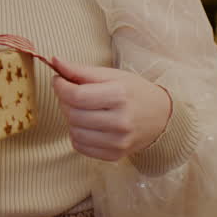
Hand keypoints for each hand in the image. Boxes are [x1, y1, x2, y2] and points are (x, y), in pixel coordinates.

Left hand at [50, 56, 172, 162]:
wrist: (161, 116)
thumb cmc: (133, 92)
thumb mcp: (111, 75)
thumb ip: (81, 70)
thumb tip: (55, 61)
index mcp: (119, 95)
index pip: (76, 96)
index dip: (60, 87)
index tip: (58, 80)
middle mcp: (121, 121)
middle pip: (73, 114)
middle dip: (64, 101)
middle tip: (70, 94)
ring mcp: (119, 141)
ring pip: (74, 132)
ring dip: (70, 119)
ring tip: (80, 110)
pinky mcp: (115, 155)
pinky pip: (80, 147)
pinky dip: (77, 135)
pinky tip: (87, 125)